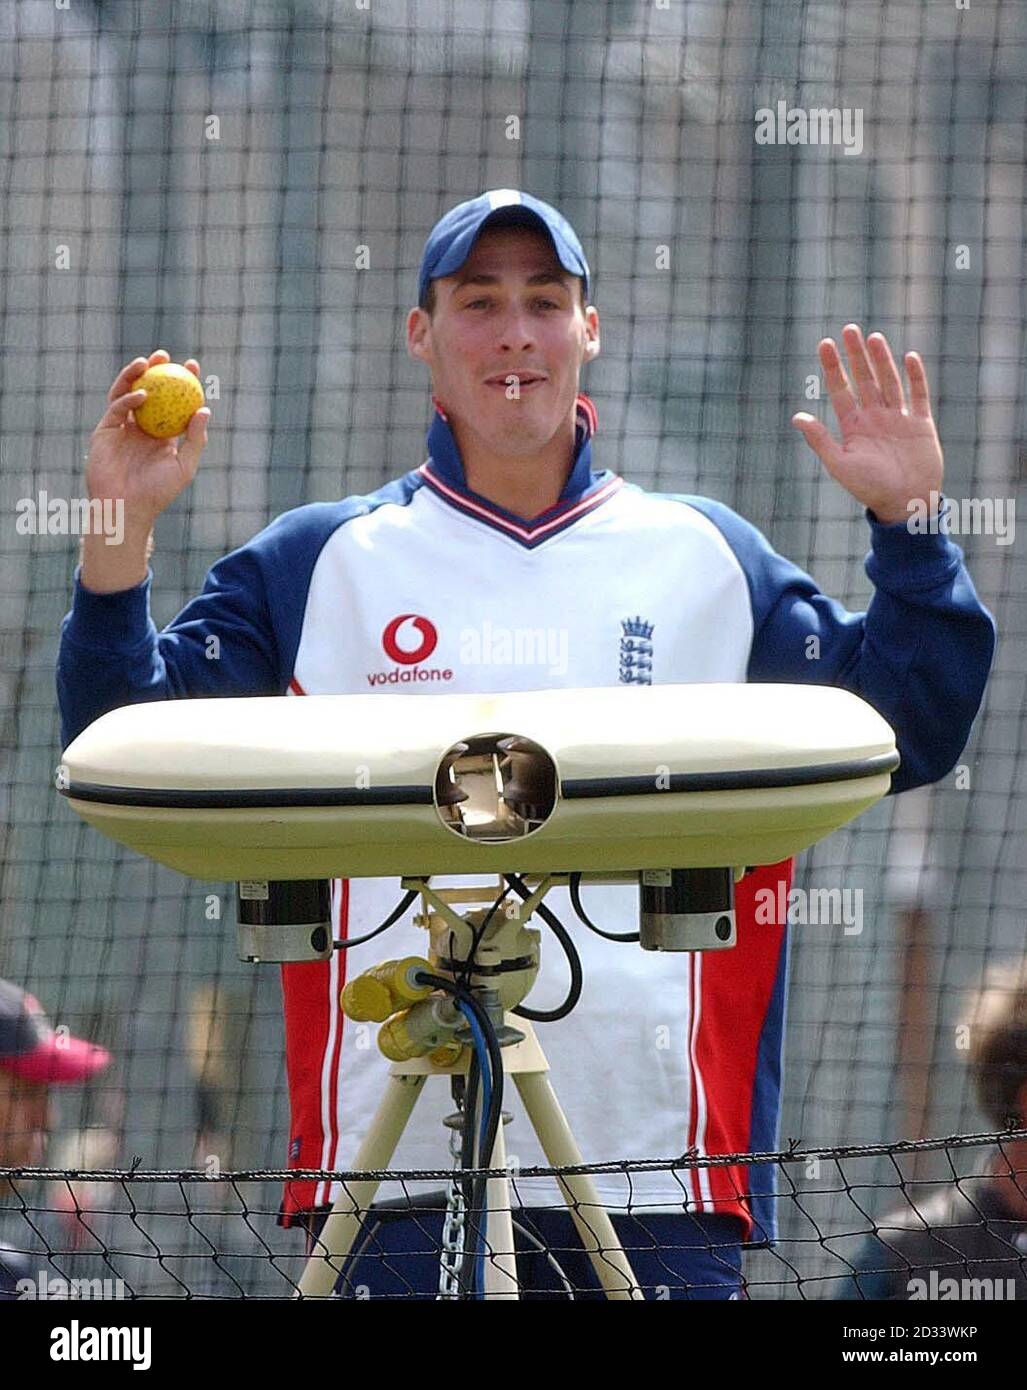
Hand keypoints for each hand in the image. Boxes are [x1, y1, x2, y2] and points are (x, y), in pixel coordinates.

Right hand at [86, 349, 209, 529]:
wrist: (126, 507)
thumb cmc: (158, 492)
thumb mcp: (184, 466)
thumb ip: (194, 439)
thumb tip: (205, 410)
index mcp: (162, 433)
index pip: (172, 401)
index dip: (182, 381)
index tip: (192, 365)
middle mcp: (141, 426)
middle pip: (148, 389)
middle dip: (154, 369)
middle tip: (164, 355)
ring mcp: (121, 426)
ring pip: (126, 392)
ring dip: (134, 374)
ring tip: (146, 362)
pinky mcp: (104, 430)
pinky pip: (116, 407)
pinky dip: (128, 399)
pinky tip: (142, 394)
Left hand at [791, 325, 942, 524]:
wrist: (904, 504)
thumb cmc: (869, 489)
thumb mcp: (839, 464)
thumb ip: (820, 439)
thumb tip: (796, 416)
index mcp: (853, 426)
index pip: (841, 389)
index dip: (833, 367)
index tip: (825, 344)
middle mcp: (875, 417)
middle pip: (864, 378)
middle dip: (856, 355)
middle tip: (849, 329)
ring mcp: (898, 418)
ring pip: (889, 381)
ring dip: (882, 360)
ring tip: (873, 338)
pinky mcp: (921, 423)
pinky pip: (918, 395)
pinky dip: (915, 376)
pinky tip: (909, 357)